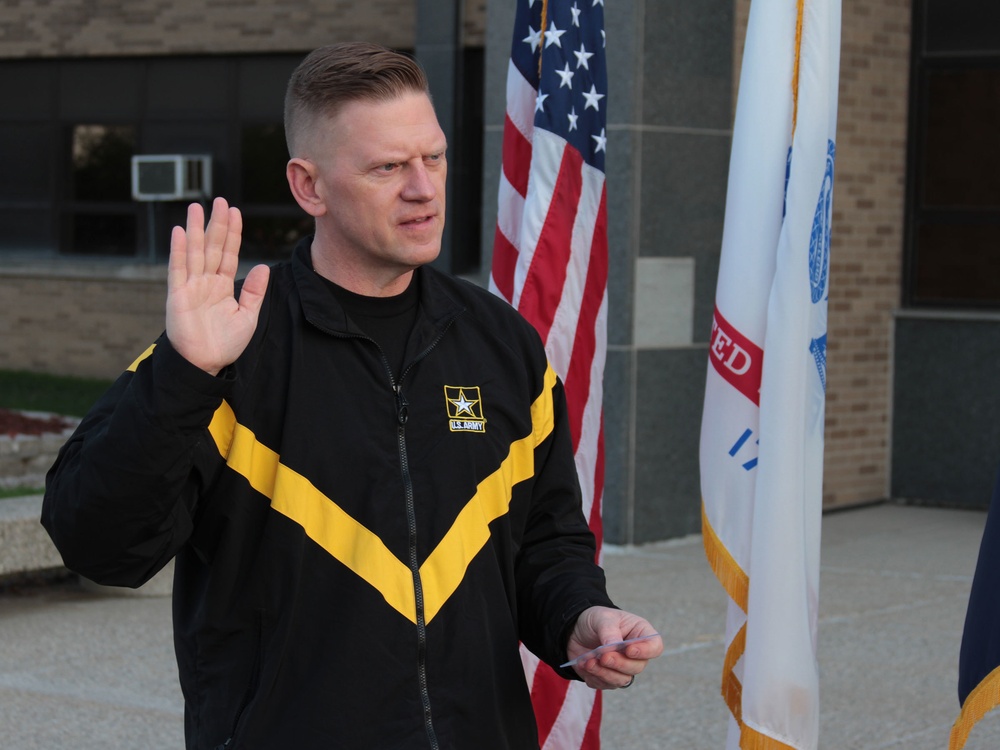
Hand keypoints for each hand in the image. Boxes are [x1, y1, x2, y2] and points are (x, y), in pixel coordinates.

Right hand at [166, 198, 269, 374]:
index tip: (236, 212)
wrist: (205, 364)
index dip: (232, 234)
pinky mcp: (177, 295)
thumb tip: (263, 266)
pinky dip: (179, 250)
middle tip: (220, 201)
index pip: (228, 254)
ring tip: (197, 207)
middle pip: (212, 247)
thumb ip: (254, 291)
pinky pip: (177, 268)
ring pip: (194, 252)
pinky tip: (181, 231)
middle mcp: (206, 282)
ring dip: (196, 229)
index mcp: (222, 286)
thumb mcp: (247, 316)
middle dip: (216, 224)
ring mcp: (190, 287)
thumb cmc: (225, 343)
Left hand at [566, 606, 662, 689]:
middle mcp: (635, 654)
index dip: (645, 651)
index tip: (629, 650)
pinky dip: (594, 677)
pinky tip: (584, 665)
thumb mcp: (602, 618)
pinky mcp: (608, 677)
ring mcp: (622, 667)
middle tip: (603, 656)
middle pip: (637, 667)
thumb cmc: (596, 620)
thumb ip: (609, 632)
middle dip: (619, 664)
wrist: (576, 630)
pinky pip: (605, 685)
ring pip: (622, 680)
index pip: (655, 647)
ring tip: (588, 662)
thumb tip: (612, 647)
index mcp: (640, 633)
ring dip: (604, 673)